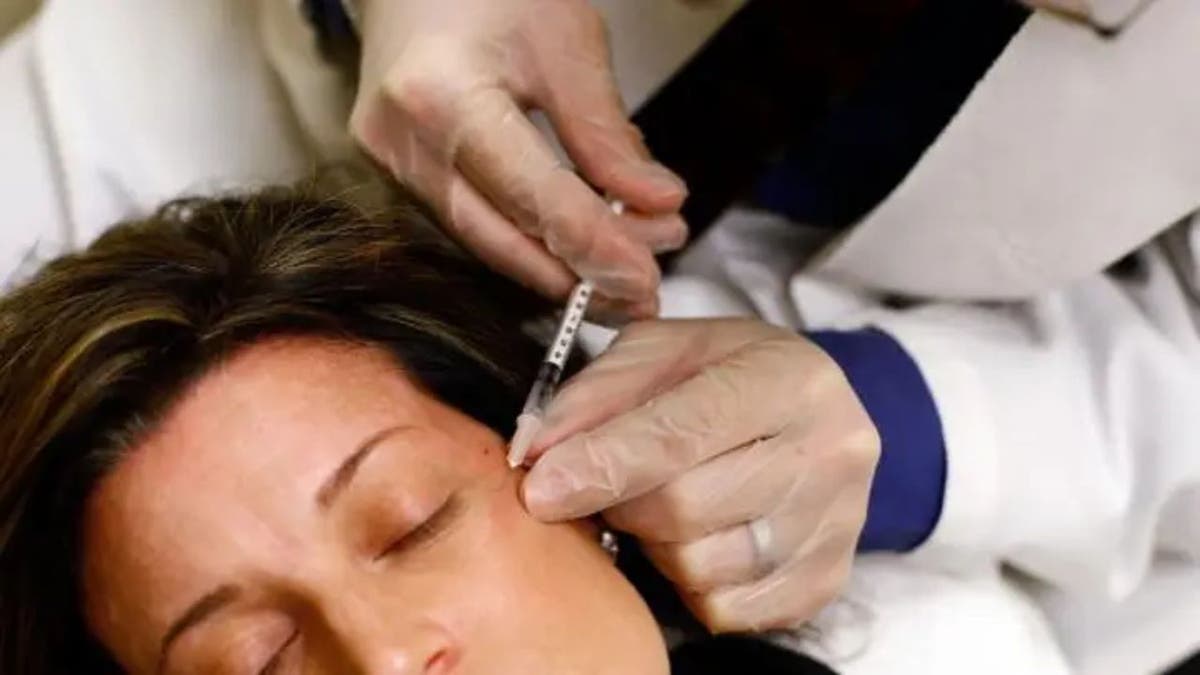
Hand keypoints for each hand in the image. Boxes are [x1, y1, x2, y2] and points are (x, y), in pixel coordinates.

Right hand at [351, 0, 688, 318]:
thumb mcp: (565, 42)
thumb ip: (606, 132)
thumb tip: (658, 204)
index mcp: (441, 97)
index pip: (531, 196)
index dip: (593, 246)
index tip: (646, 278)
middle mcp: (401, 143)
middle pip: (499, 240)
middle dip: (577, 278)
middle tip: (643, 296)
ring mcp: (390, 164)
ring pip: (483, 242)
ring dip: (557, 266)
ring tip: (623, 277)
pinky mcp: (396, 174)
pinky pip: (469, 224)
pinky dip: (526, 243)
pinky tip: (575, 252)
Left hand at [521, 319, 879, 631]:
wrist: (810, 413)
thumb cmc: (726, 375)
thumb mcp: (661, 352)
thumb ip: (597, 395)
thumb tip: (538, 453)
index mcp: (792, 378)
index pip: (680, 433)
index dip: (601, 465)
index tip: (540, 489)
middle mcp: (832, 452)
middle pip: (685, 508)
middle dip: (623, 503)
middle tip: (614, 484)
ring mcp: (838, 523)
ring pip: (701, 566)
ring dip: (656, 545)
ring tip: (664, 505)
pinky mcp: (827, 580)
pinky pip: (726, 610)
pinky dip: (691, 584)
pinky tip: (698, 539)